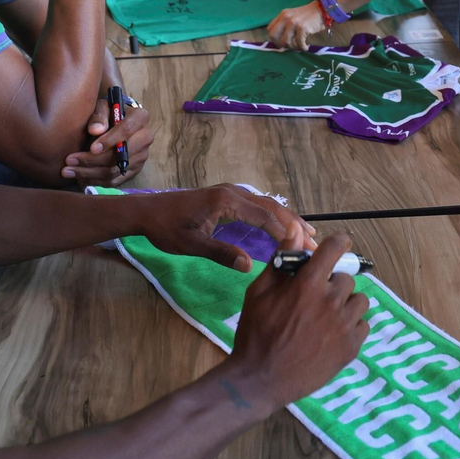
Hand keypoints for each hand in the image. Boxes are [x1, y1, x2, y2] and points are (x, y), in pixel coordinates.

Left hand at [63, 97, 154, 182]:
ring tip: (68, 171)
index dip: (109, 141)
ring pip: (115, 171)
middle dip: (92, 161)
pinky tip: (80, 177)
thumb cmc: (109, 112)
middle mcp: (145, 138)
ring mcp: (141, 156)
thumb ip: (99, 116)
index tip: (91, 148)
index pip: (126, 131)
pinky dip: (96, 181)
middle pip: (119, 156)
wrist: (119, 121)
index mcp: (140, 117)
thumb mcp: (103, 107)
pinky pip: (115, 181)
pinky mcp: (134, 170)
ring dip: (89, 174)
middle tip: (69, 161)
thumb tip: (95, 130)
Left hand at [136, 183, 317, 272]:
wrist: (147, 212)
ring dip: (287, 219)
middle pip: (271, 207)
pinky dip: (274, 215)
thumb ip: (221, 253)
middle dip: (293, 225)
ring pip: (267, 204)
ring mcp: (230, 193)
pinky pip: (257, 205)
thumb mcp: (192, 245)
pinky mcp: (227, 197)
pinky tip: (282, 226)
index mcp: (226, 201)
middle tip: (313, 244)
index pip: (265, 215)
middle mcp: (232, 192)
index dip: (285, 232)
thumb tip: (249, 266)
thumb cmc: (166, 229)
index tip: (302, 248)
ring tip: (307, 235)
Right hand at [223, 234, 370, 416]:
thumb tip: (296, 230)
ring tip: (327, 316)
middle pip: (346, 278)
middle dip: (332, 283)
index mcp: (308, 284)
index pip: (336, 248)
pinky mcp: (351, 348)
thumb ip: (281, 259)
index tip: (338, 247)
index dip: (338, 243)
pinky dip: (351, 326)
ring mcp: (344, 326)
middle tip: (315, 298)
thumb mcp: (259, 292)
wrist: (260, 379)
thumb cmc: (256, 332)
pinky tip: (332, 334)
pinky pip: (363, 325)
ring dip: (345, 304)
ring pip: (359, 301)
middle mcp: (331, 302)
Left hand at [268, 2, 325, 49]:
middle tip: (288, 47)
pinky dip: (302, 47)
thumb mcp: (293, 16)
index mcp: (282, 15)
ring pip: (285, 41)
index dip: (274, 39)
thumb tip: (281, 42)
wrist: (321, 10)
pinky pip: (298, 43)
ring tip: (299, 46)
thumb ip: (285, 25)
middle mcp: (285, 18)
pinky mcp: (302, 28)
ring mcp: (293, 22)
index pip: (270, 29)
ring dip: (293, 47)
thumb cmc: (308, 16)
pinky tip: (305, 47)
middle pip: (273, 36)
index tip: (281, 43)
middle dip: (280, 44)